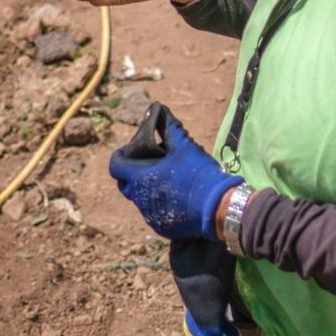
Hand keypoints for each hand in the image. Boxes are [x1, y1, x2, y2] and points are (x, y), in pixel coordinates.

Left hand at [108, 103, 239, 240]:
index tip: (133, 151)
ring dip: (146, 188)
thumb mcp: (184, 146)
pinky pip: (152, 212)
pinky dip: (158, 202)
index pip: (115, 166)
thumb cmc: (199, 173)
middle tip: (149, 163)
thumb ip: (168, 127)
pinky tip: (174, 195)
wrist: (219, 207)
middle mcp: (140, 200)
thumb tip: (158, 109)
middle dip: (133, 172)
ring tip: (165, 178)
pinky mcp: (161, 227)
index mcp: (140, 179)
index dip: (121, 156)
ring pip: (139, 199)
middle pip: (125, 183)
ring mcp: (150, 216)